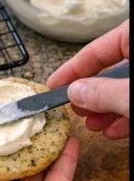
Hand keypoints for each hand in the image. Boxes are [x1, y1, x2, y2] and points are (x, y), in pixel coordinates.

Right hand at [48, 20, 128, 139]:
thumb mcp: (130, 95)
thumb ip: (103, 93)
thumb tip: (74, 92)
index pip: (96, 49)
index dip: (72, 69)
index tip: (53, 84)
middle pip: (110, 69)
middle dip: (91, 94)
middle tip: (73, 108)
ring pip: (123, 88)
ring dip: (106, 109)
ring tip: (91, 125)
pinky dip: (125, 116)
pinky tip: (112, 132)